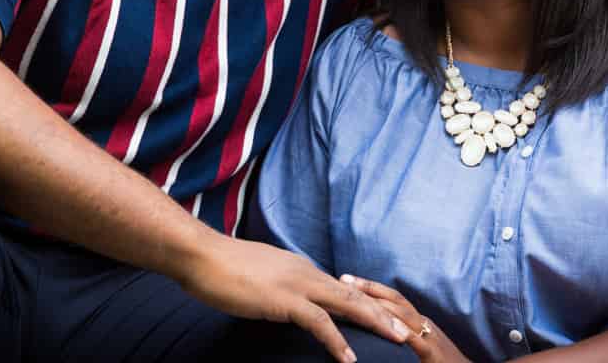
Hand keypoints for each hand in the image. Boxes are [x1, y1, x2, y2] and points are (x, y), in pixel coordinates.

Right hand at [178, 234, 413, 361]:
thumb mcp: (258, 277)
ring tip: (396, 340)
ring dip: (374, 323)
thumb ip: (277, 287)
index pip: (341, 287)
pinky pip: (318, 323)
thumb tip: (285, 301)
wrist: (200, 255)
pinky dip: (337, 341)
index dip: (366, 303)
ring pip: (347, 303)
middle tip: (407, 330)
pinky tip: (348, 358)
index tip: (386, 318)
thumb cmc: (221, 267)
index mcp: (299, 268)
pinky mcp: (283, 300)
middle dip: (383, 312)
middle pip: (354, 293)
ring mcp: (295, 284)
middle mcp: (304, 272)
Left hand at [340, 275, 469, 362]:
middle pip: (394, 299)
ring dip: (378, 304)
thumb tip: (378, 327)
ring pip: (403, 314)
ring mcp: (428, 335)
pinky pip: (414, 339)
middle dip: (368, 289)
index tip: (348, 279)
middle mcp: (422, 322)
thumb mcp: (420, 344)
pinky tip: (384, 326)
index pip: (392, 297)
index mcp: (418, 320)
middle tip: (344, 279)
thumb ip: (403, 334)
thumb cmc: (441, 361)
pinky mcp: (432, 353)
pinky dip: (400, 331)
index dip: (370, 287)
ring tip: (356, 299)